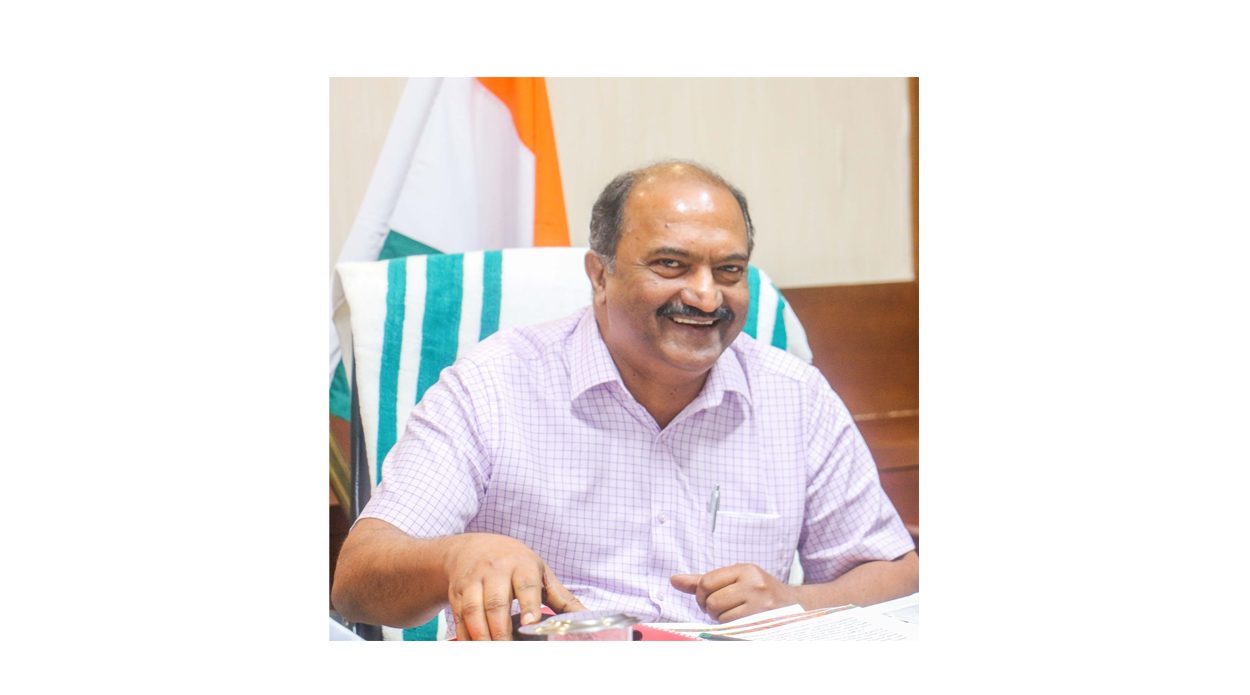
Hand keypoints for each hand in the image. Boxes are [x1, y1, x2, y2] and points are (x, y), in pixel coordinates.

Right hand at [444, 533, 585, 640]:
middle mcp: (496, 571)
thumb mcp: (540, 573)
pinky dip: (465, 635)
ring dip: (482, 634)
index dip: (528, 605)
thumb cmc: (514, 562)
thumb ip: (561, 598)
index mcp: (522, 566)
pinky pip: (459, 616)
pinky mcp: (457, 592)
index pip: (526, 586)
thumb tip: (588, 617)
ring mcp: (473, 581)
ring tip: (492, 652)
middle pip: (496, 602)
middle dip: (501, 629)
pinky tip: (475, 647)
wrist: (472, 548)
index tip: (531, 624)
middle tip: (508, 650)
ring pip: (474, 610)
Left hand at [671, 563, 797, 622]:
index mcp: (745, 569)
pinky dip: (730, 628)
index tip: (708, 599)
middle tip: (722, 609)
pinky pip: (732, 628)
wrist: (795, 608)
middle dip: (711, 609)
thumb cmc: (758, 593)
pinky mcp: (763, 622)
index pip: (706, 582)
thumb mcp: (735, 580)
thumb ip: (703, 580)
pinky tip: (740, 623)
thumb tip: (673, 580)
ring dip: (721, 620)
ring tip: (733, 615)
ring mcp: (761, 604)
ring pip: (721, 616)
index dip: (701, 594)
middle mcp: (755, 584)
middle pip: (711, 601)